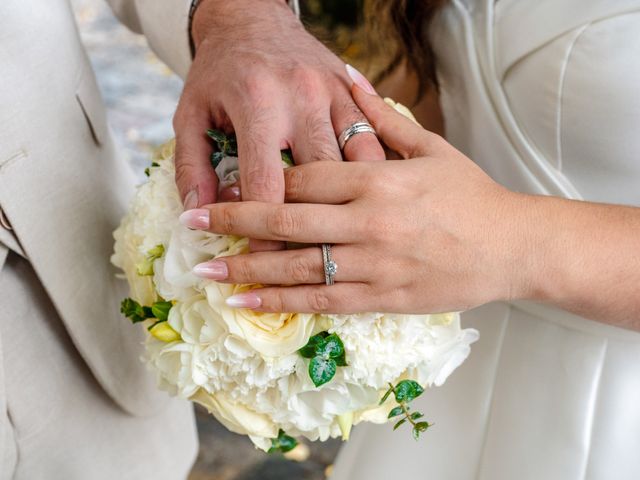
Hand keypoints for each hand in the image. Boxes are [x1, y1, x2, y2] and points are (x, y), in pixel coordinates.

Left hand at [172, 0, 384, 251]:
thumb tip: (196, 214)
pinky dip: (371, 178)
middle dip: (312, 228)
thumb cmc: (219, 69)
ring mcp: (337, 95)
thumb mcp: (190, 111)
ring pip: (357, 166)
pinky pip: (375, 143)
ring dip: (350, 207)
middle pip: (318, 181)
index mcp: (258, 103)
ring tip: (342, 244)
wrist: (253, 16)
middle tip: (305, 263)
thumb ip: (192, 163)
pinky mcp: (357, 94)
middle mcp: (304, 99)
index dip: (263, 232)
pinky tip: (366, 205)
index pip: (266, 184)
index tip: (261, 263)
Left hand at [180, 85, 532, 313]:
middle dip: (234, 221)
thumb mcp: (431, 147)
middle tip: (192, 224)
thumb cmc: (471, 193)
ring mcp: (374, 264)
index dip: (261, 181)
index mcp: (376, 179)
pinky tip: (246, 304)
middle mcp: (369, 222)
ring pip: (296, 266)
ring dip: (245, 269)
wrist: (513, 245)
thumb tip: (349, 75)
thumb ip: (382, 116)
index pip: (303, 178)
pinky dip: (280, 303)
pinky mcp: (381, 298)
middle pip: (286, 219)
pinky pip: (321, 301)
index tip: (228, 185)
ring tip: (204, 271)